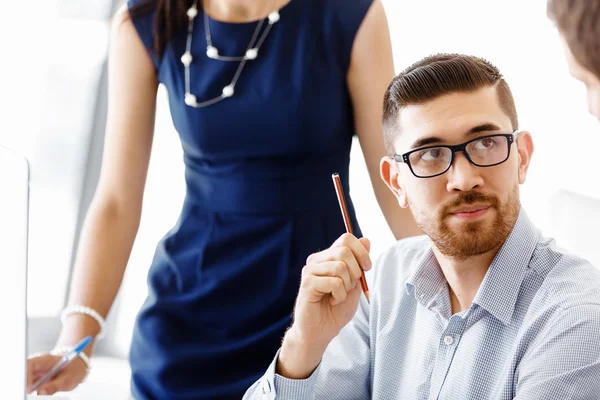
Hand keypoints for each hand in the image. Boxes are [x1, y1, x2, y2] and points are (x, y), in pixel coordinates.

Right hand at [27, 352, 87, 394]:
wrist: (77, 364)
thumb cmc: (75, 368)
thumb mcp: (68, 378)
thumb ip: (54, 386)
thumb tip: (41, 392)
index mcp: (46, 359)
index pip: (30, 364)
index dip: (26, 376)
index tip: (29, 389)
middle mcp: (39, 364)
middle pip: (24, 373)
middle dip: (24, 384)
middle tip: (30, 394)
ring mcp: (37, 371)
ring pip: (25, 380)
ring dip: (28, 388)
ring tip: (34, 394)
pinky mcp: (36, 378)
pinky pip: (29, 385)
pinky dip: (31, 390)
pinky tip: (36, 394)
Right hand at [277, 233, 371, 377]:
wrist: (320, 332)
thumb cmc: (335, 310)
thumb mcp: (354, 284)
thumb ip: (359, 263)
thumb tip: (365, 239)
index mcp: (327, 257)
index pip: (346, 238)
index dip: (361, 251)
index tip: (367, 268)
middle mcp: (316, 260)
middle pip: (344, 251)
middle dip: (355, 272)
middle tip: (348, 288)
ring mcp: (310, 270)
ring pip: (340, 267)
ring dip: (346, 287)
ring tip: (338, 296)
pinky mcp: (307, 283)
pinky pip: (334, 282)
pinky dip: (339, 296)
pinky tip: (331, 301)